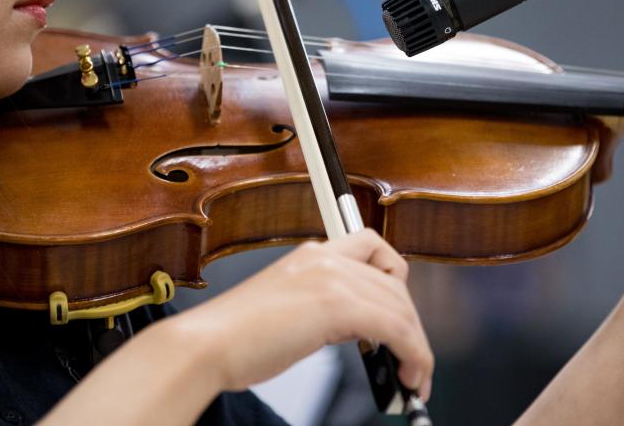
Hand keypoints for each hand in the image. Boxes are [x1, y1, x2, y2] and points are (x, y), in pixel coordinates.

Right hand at [172, 229, 433, 400]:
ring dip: (418, 347)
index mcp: (311, 254)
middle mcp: (326, 257)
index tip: (399, 311)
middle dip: (411, 325)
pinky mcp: (338, 304)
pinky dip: (415, 355)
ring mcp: (332, 277)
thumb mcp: (287, 308)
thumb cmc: (234, 338)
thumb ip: (322, 308)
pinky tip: (409, 377)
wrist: (205, 346)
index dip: (395, 279)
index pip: (373, 246)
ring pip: (402, 308)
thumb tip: (359, 331)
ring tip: (414, 378)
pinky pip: (398, 329)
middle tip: (413, 359)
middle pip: (396, 283)